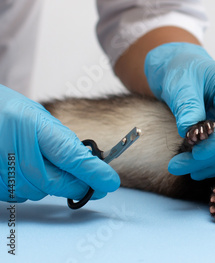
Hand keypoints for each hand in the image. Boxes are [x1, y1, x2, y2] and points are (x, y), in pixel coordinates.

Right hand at [0, 85, 119, 201]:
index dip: (93, 173)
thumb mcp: (40, 118)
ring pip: (37, 192)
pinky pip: (18, 195)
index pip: (70, 156)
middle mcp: (13, 148)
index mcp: (32, 125)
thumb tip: (88, 165)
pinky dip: (30, 188)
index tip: (110, 182)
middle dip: (78, 186)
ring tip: (48, 166)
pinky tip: (28, 172)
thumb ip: (62, 141)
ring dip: (51, 186)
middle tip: (94, 186)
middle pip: (54, 182)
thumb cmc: (10, 112)